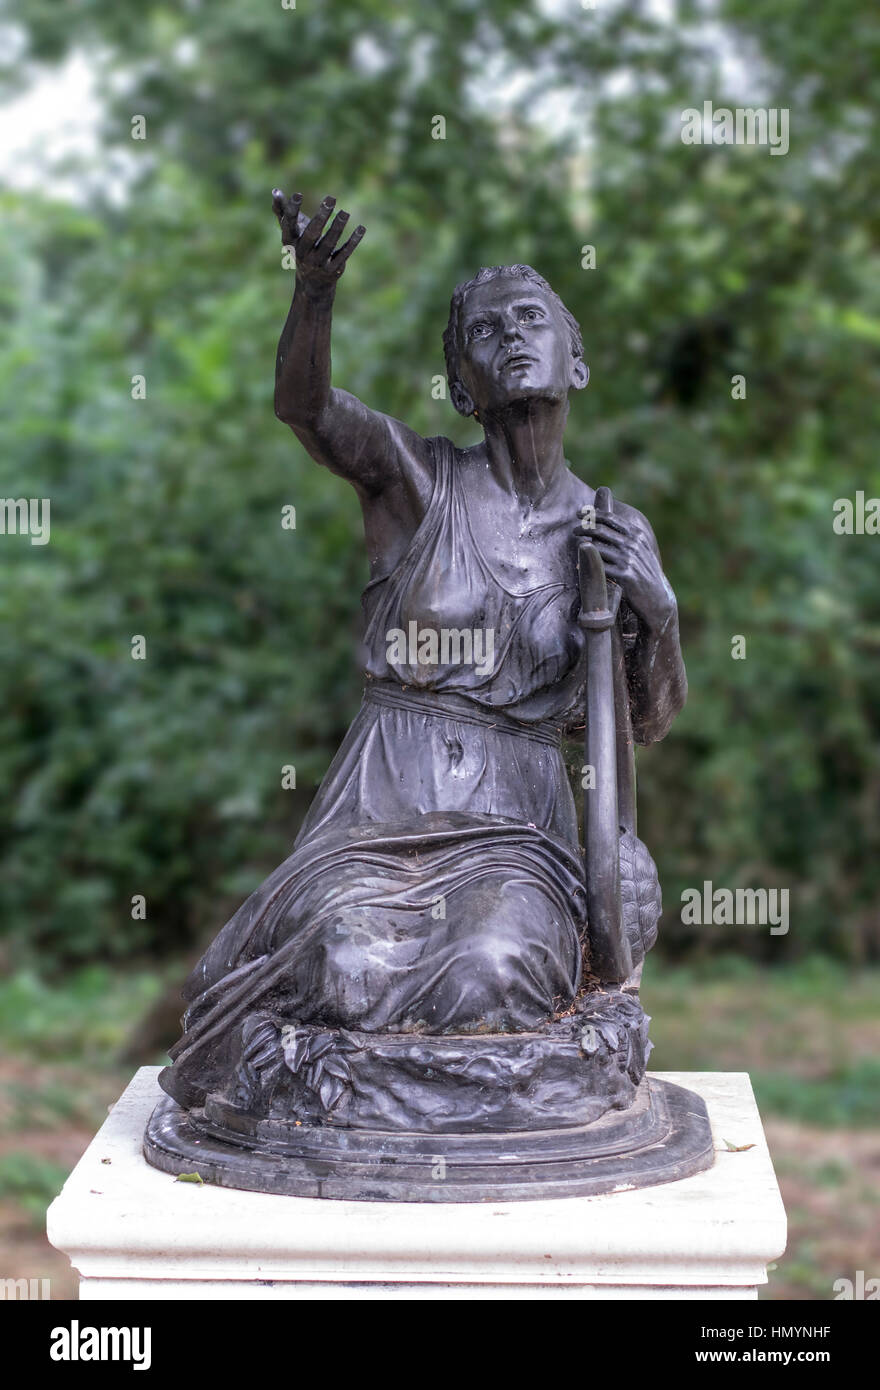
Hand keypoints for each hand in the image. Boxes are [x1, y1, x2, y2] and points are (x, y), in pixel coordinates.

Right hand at [271, 190, 365, 287]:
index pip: (289, 224)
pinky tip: (361, 228)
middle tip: (331, 198)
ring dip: (337, 227)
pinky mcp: (333, 269)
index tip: (298, 194)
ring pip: (329, 243)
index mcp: (290, 242)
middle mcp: (302, 254)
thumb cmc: (301, 247)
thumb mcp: (291, 231)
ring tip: (345, 212)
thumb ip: (282, 211)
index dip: (292, 210)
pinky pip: (344, 254)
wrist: (312, 282)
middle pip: (312, 234)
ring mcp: (318, 263)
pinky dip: (353, 242)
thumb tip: (275, 191)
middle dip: (321, 216)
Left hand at [576, 493, 673, 628]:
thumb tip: (602, 524)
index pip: (610, 518)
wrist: (657, 598)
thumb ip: (625, 537)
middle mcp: (633, 544)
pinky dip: (587, 566)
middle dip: (584, 528)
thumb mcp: (640, 550)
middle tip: (574, 530)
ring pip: (597, 547)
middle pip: (600, 529)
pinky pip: (599, 566)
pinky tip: (580, 567)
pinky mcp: (625, 575)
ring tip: (578, 549)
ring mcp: (629, 559)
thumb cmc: (644, 573)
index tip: (579, 513)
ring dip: (583, 547)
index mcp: (636, 535)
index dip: (592, 514)